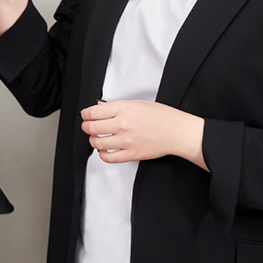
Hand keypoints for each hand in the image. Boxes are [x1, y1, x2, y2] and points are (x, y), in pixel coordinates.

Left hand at [80, 100, 207, 169]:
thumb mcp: (138, 104)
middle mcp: (123, 124)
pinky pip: (109, 158)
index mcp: (124, 109)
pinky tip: (104, 150)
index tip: (85, 115)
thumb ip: (116, 106)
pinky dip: (102, 155)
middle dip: (86, 126)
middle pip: (92, 127)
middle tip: (87, 126)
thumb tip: (100, 107)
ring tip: (95, 138)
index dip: (85, 114)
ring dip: (92, 140)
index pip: (94, 112)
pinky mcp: (132, 154)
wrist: (177, 132)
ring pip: (97, 143)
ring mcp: (127, 141)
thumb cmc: (162, 116)